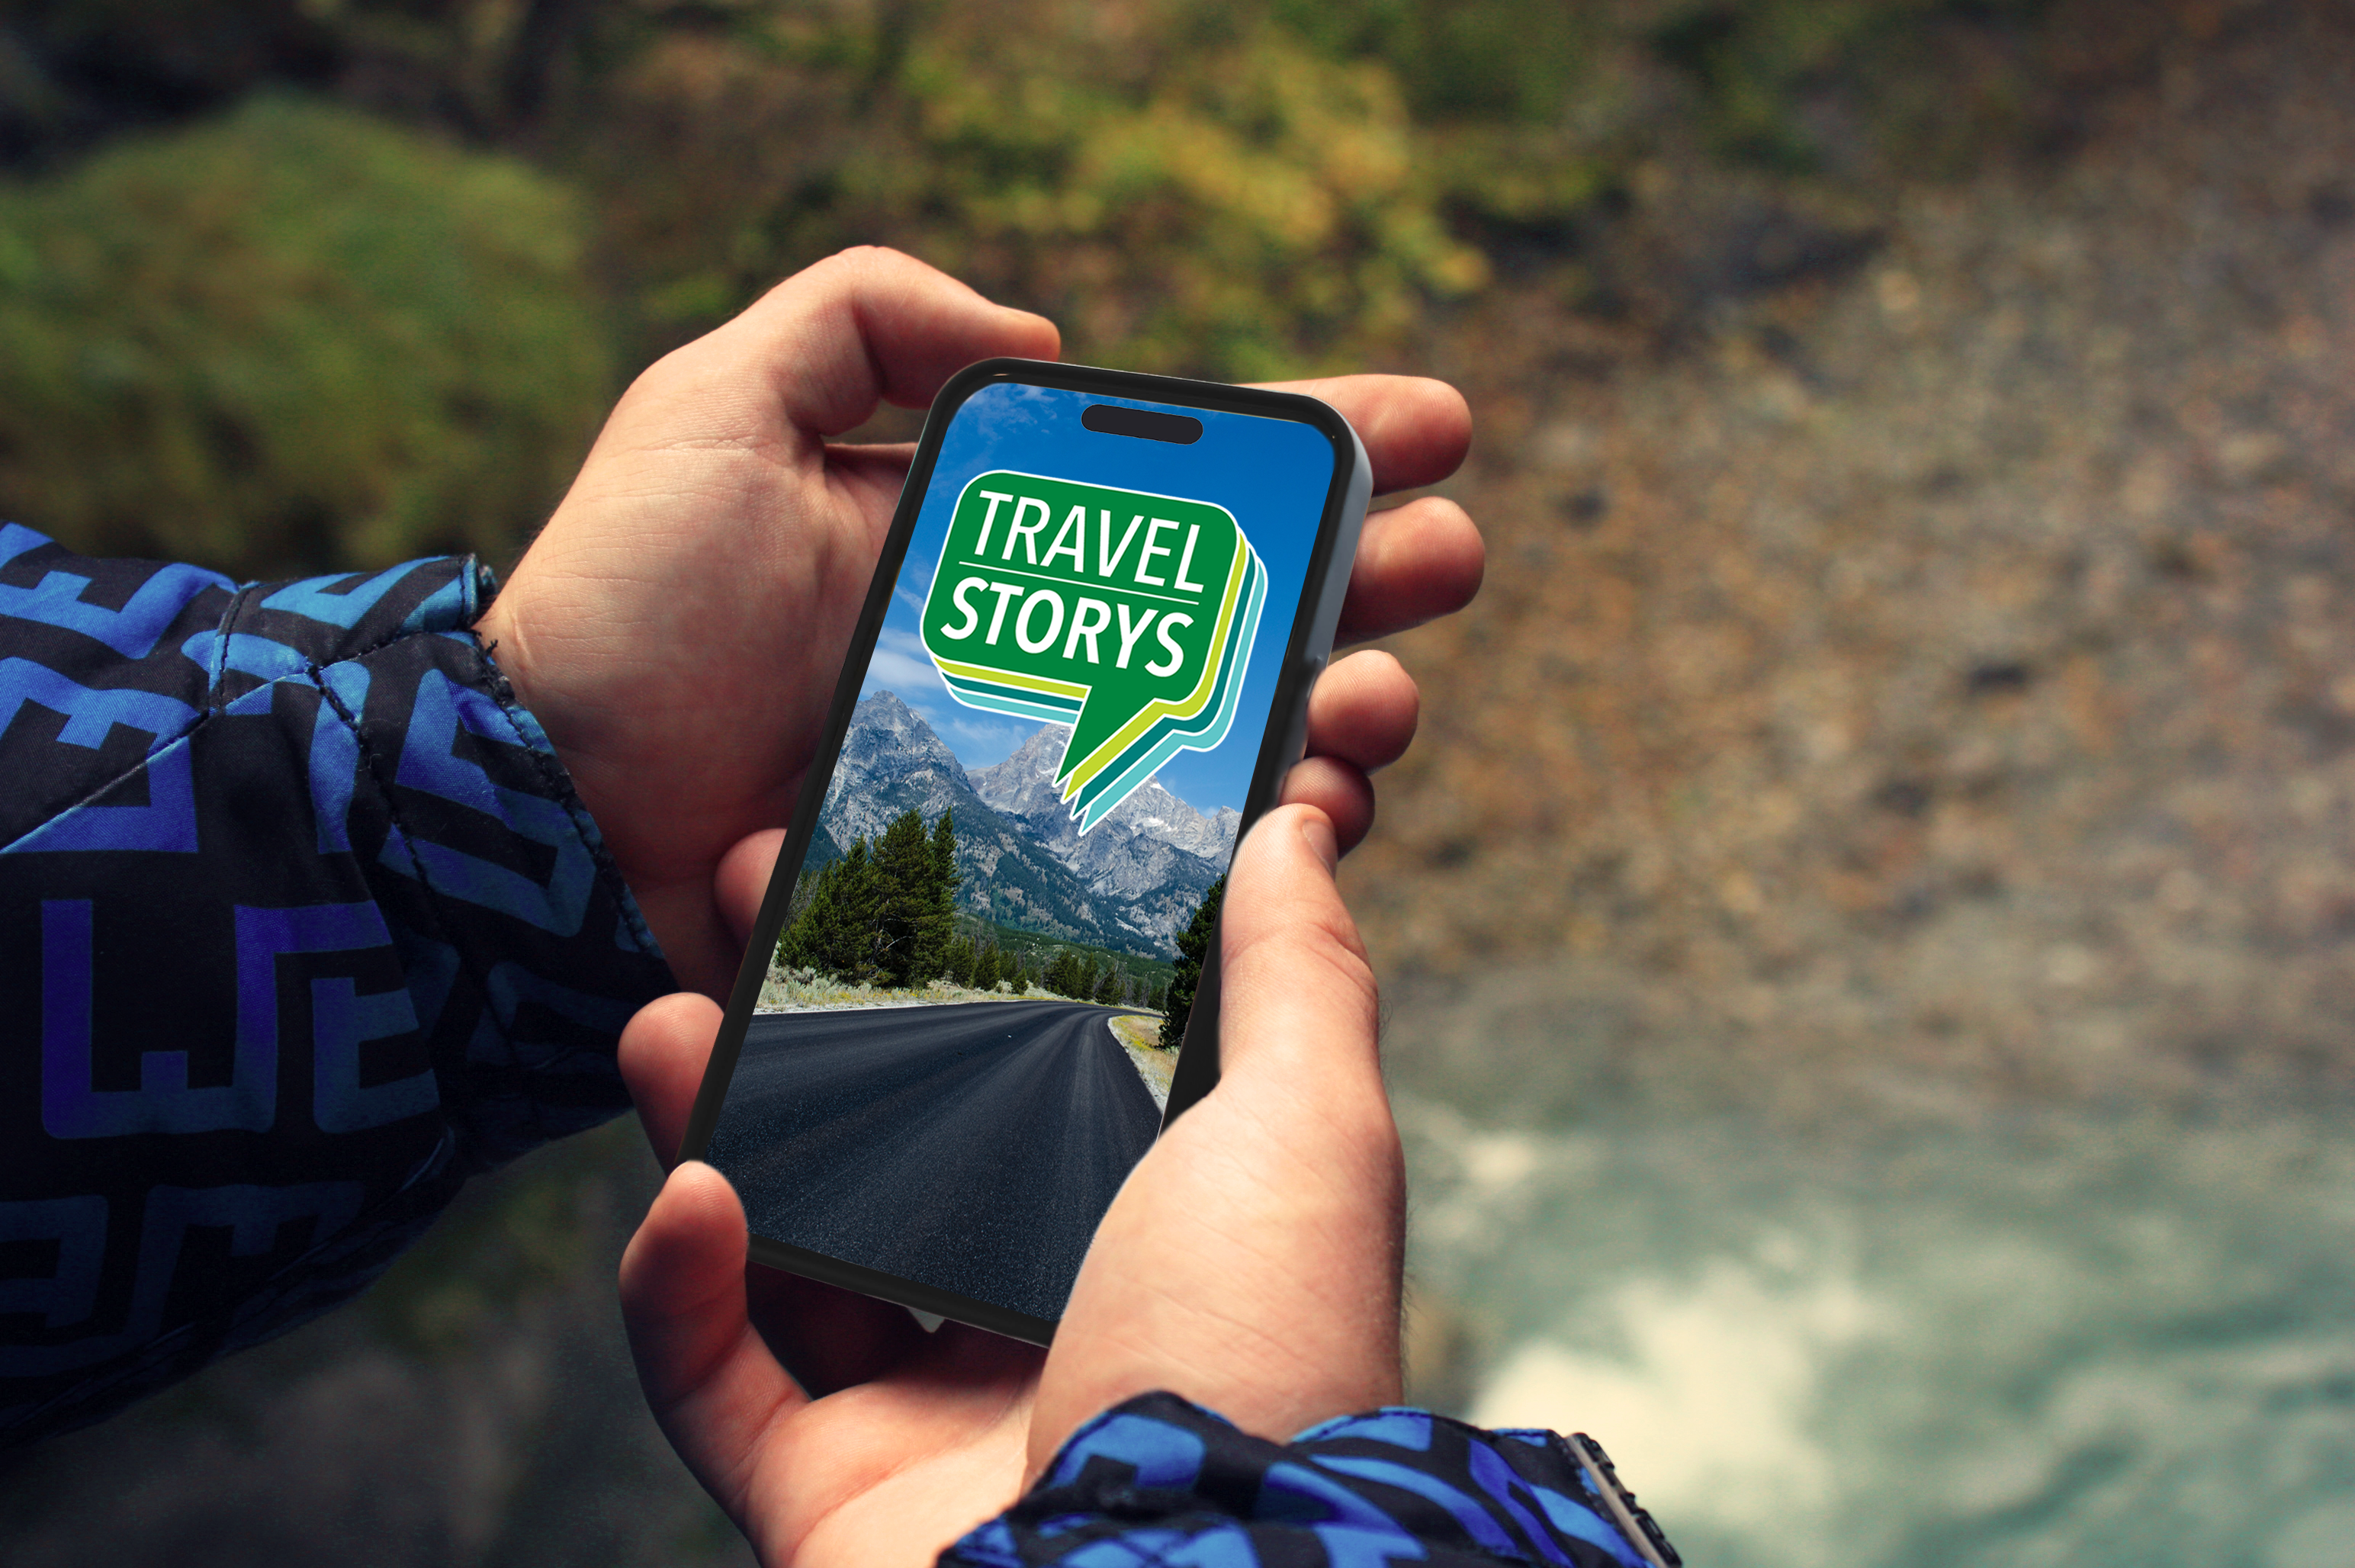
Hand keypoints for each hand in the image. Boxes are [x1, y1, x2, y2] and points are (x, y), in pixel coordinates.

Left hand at [473, 246, 1478, 995]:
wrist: (543, 818)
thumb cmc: (622, 609)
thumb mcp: (719, 406)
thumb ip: (861, 316)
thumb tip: (1044, 332)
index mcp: (989, 547)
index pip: (1184, 500)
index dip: (1314, 459)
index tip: (1428, 428)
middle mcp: (1033, 665)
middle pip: (1246, 624)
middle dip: (1370, 586)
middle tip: (1447, 561)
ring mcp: (1030, 790)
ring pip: (1237, 756)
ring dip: (1340, 717)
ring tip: (1375, 696)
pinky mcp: (1012, 900)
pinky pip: (1171, 877)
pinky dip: (1260, 850)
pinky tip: (1306, 816)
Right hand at [618, 803, 1399, 1567]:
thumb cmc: (1265, 1362)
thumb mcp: (1307, 1132)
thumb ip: (1295, 977)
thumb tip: (1294, 829)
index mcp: (1156, 1238)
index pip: (1040, 1075)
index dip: (967, 965)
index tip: (906, 854)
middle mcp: (1043, 1327)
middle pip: (892, 1152)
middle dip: (809, 1030)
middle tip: (751, 914)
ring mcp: (928, 1423)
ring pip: (782, 1256)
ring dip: (713, 1131)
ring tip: (664, 1017)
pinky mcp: (826, 1504)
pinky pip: (717, 1389)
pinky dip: (679, 1296)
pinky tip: (687, 1198)